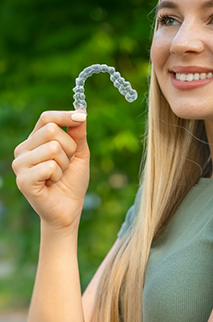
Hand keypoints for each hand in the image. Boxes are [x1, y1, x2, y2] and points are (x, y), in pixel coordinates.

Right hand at [12, 110, 89, 232]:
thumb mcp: (79, 153)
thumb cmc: (72, 180)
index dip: (65, 115)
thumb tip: (80, 113)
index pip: (47, 118)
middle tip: (66, 164)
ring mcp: (20, 165)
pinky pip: (49, 166)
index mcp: (35, 140)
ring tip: (58, 175)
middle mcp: (23, 150)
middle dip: (69, 148)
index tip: (82, 117)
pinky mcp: (23, 180)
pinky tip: (52, 183)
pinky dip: (59, 175)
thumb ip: (78, 133)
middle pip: (52, 130)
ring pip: (53, 148)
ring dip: (65, 164)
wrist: (69, 208)